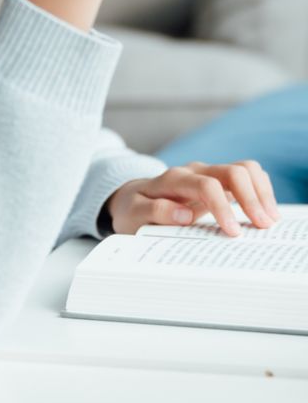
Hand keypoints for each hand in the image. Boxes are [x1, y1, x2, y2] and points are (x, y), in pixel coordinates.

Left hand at [106, 160, 279, 236]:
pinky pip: (248, 177)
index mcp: (174, 179)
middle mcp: (195, 171)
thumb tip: (184, 214)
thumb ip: (155, 211)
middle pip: (233, 172)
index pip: (207, 186)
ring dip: (261, 192)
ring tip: (270, 220)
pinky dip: (261, 191)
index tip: (233, 233)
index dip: (222, 207)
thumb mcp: (133, 214)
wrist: (132, 198)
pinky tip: (266, 212)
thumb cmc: (134, 209)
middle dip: (251, 198)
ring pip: (245, 169)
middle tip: (263, 225)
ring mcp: (209, 174)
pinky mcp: (219, 181)